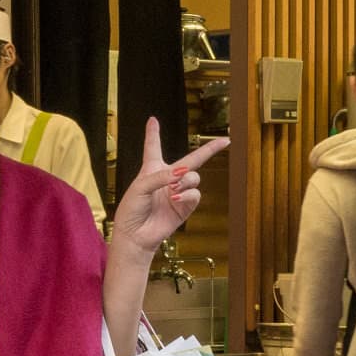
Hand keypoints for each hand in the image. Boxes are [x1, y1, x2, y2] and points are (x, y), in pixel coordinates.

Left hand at [109, 119, 228, 258]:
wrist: (135, 236)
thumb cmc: (131, 210)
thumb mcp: (140, 187)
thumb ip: (160, 176)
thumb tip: (182, 172)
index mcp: (151, 170)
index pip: (153, 147)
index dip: (153, 133)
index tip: (153, 120)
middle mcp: (167, 179)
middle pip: (190, 159)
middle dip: (209, 150)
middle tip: (224, 141)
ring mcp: (178, 192)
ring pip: (194, 177)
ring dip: (186, 180)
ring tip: (173, 188)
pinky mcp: (185, 207)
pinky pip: (195, 194)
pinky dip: (187, 194)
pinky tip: (176, 198)